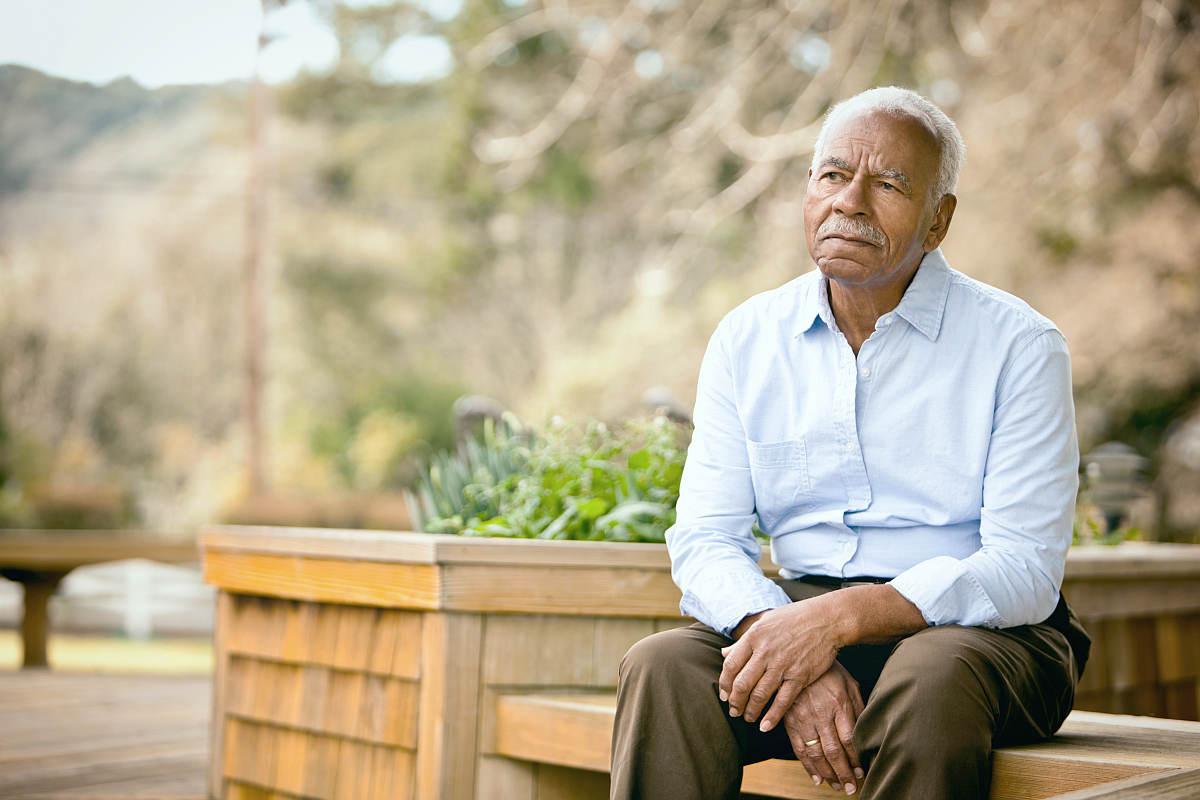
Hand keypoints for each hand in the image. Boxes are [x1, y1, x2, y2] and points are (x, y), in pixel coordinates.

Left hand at [718, 599, 841, 731]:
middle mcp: (766, 652)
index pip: (731, 665)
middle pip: (742, 684)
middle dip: (735, 702)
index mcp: (754, 637)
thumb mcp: (764, 622)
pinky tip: (765, 726)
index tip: (724, 694)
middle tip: (733, 711)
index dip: (725, 683)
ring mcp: (783, 665)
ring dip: (751, 710)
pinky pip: (783, 701)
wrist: (826, 619)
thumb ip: (744, 641)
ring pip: (760, 695)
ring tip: (747, 718)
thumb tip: (724, 653)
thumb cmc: (793, 618)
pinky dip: (772, 716)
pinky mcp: (800, 676)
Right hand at [783, 661, 864, 794]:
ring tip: (837, 786)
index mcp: (839, 704)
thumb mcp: (849, 683)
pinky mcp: (790, 719)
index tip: (861, 772)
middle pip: (833, 751)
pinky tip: (817, 777)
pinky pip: (798, 748)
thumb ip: (859, 707)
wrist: (798, 654)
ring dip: (827, 774)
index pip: (849, 740)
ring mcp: (803, 717)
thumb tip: (867, 732)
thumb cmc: (829, 670)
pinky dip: (808, 766)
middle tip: (850, 789)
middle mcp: (821, 713)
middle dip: (843, 774)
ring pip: (816, 753)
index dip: (856, 760)